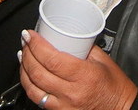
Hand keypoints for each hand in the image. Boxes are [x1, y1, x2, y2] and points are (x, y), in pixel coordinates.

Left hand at [19, 30, 137, 109]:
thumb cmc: (115, 86)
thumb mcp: (102, 60)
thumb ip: (84, 47)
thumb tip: (67, 34)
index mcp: (83, 76)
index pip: (52, 59)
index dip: (36, 45)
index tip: (30, 34)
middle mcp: (71, 93)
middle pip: (38, 73)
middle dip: (27, 53)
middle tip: (25, 40)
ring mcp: (63, 106)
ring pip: (33, 88)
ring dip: (24, 69)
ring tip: (23, 55)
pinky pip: (38, 100)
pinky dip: (29, 85)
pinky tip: (28, 75)